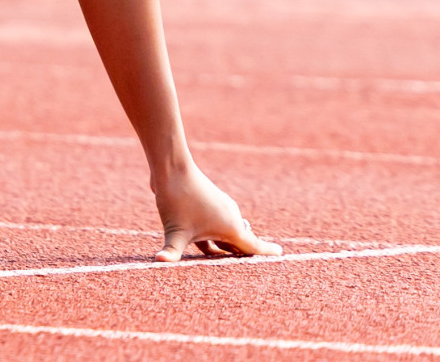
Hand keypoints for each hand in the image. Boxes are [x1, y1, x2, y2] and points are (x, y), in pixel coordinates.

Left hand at [152, 163, 281, 261]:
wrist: (172, 168)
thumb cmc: (178, 200)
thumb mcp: (175, 231)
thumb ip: (171, 252)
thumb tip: (158, 262)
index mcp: (231, 227)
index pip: (253, 246)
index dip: (267, 252)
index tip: (281, 254)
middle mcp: (230, 217)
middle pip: (241, 243)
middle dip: (243, 256)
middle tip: (251, 272)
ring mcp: (219, 208)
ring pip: (227, 234)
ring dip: (226, 248)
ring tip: (226, 263)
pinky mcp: (207, 203)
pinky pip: (215, 227)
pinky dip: (215, 239)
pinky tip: (207, 248)